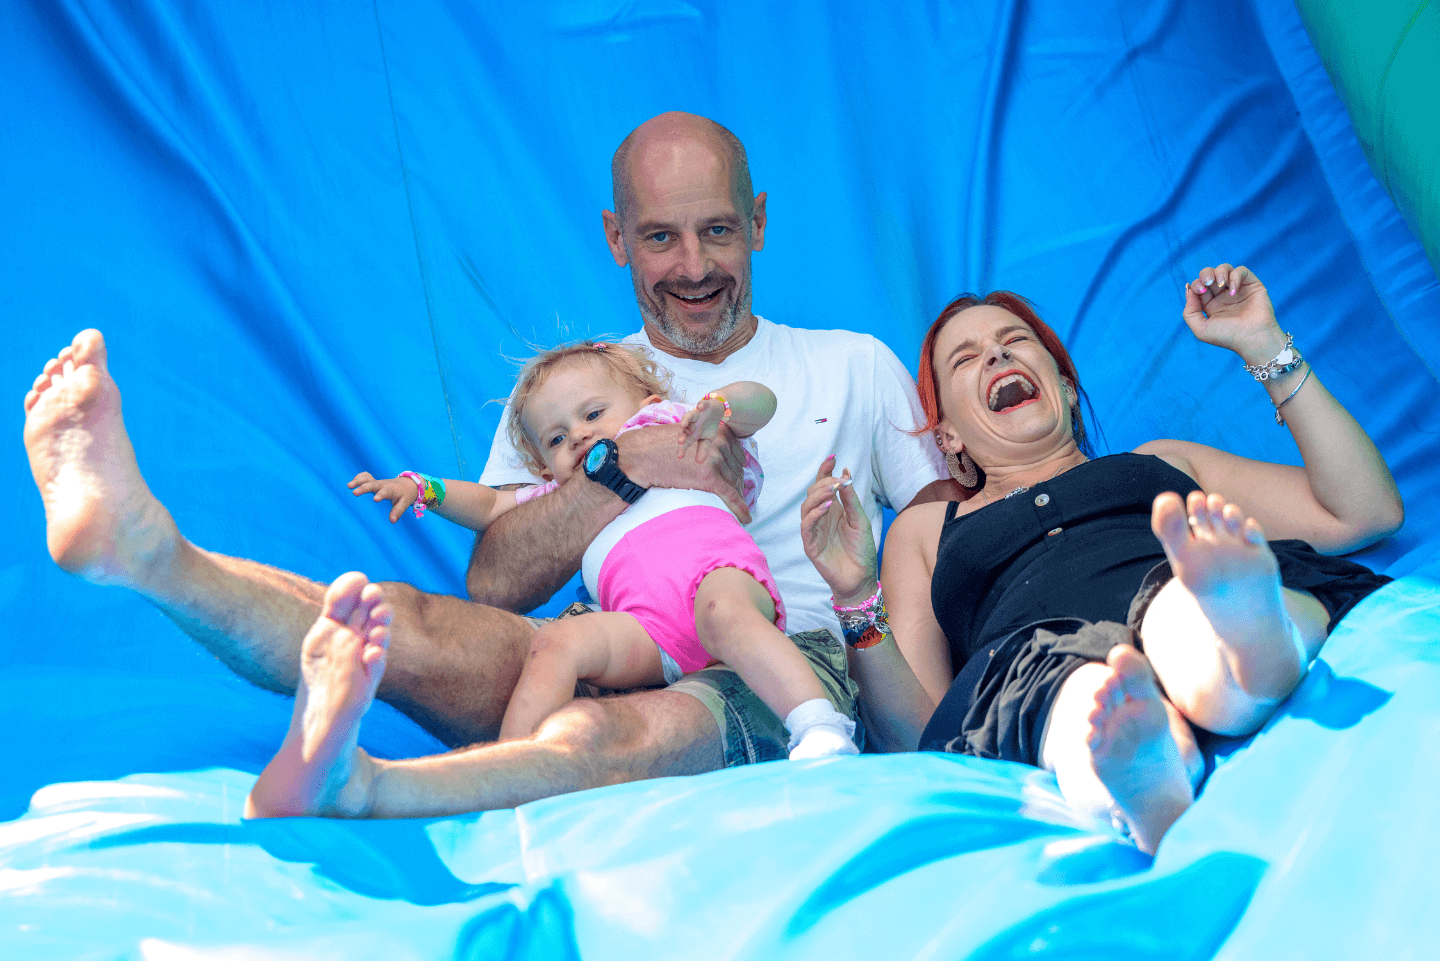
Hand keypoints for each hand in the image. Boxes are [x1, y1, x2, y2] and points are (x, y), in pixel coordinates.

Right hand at [348, 471, 416, 522]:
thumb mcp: (404, 503)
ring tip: (349, 486)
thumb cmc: (405, 495)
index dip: (381, 495)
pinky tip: (351, 484)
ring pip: (367, 478)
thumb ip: (398, 511)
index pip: (386, 492)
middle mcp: (383, 485)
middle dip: (364, 487)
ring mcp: (378, 482)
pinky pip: (365, 476)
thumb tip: (392, 521)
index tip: (375, 499)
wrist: (407, 484)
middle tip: (354, 492)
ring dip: (358, 480)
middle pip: (373, 484)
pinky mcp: (374, 481)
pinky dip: (359, 478)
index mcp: (392, 490)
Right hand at [616, 423, 750, 522]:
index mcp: (717, 432)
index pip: (737, 455)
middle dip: (737, 484)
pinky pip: (731, 495)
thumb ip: (705, 442)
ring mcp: (715, 460)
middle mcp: (720, 443)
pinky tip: (746, 519)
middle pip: (738, 469)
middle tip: (736, 498)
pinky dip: (740, 508)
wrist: (641, 455)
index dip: (736, 470)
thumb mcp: (688, 436)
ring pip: (735, 483)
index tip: (735, 480)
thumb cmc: (659, 446)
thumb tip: (716, 456)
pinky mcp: (709, 477)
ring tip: (736, 509)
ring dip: (737, 497)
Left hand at [678, 398, 727, 463]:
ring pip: (689, 416)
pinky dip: (701, 405)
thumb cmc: (708, 426)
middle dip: (682, 435)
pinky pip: (702, 404)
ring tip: (683, 425)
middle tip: (680, 442)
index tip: (680, 456)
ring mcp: (697, 414)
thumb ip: (702, 450)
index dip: (682, 448)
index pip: (685, 442)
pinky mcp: (704, 405)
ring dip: (685, 420)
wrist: (716, 411)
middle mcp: (692, 424)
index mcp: (692, 433)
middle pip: (685, 430)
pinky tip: (700, 407)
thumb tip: (699, 463)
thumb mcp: (707, 439)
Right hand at [800, 457, 877, 603]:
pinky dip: (815, 514)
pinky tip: (828, 507)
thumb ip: (851, 499)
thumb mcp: (860, 520)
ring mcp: (814, 532)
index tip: (833, 457)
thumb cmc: (861, 550)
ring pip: (806, 507)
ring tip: (833, 490)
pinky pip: (807, 526)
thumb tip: (845, 472)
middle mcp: (820, 518)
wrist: (861, 578)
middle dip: (824, 482)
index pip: (822, 486)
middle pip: (812, 493)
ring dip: (818, 496)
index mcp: (832, 510)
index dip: (824, 471)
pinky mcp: (811, 545)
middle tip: (839, 480)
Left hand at [1183, 264, 1287, 364]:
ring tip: (1221, 283)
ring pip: (1224, 269)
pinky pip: (1241, 271)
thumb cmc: (1228, 336)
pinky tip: (1234, 290)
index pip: (1198, 286)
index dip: (1196, 285)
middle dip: (1205, 274)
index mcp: (1210, 304)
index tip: (1200, 291)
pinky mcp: (1252, 285)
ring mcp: (1237, 289)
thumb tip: (1188, 290)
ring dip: (1219, 271)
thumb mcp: (1201, 329)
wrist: (1252, 339)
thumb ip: (1189, 311)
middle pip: (1209, 274)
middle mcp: (1223, 295)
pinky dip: (1235, 276)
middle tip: (1208, 282)